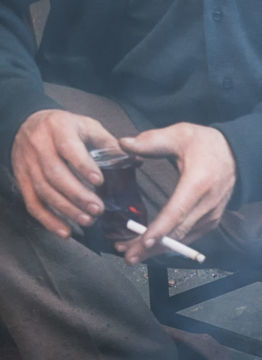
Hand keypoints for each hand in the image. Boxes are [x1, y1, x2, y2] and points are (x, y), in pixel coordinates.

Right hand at [11, 109, 118, 236]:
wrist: (29, 123)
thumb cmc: (66, 128)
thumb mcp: (88, 127)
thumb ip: (110, 144)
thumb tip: (137, 161)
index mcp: (59, 127)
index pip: (69, 148)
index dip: (83, 165)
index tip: (99, 181)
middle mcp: (39, 144)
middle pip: (54, 173)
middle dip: (77, 194)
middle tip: (98, 210)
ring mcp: (27, 162)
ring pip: (43, 190)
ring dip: (66, 209)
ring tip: (88, 221)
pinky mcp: (21, 178)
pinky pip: (32, 202)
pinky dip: (48, 220)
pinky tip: (65, 231)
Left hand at [117, 123, 235, 263]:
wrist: (238, 155)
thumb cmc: (207, 144)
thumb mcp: (180, 134)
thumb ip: (151, 140)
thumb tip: (122, 144)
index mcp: (198, 184)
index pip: (178, 212)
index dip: (161, 229)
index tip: (144, 242)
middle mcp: (207, 205)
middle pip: (177, 232)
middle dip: (151, 247)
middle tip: (128, 257)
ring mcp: (211, 216)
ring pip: (182, 239)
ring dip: (157, 249)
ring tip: (132, 254)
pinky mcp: (211, 221)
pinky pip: (189, 237)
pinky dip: (170, 244)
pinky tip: (151, 247)